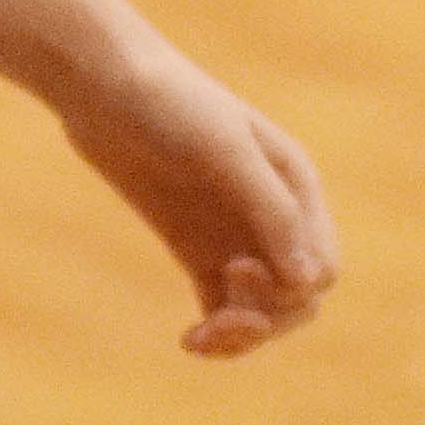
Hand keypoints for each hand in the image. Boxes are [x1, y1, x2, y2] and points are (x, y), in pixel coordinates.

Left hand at [55, 35, 339, 356]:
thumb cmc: (170, 104)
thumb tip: (309, 282)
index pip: (321, 267)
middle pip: (298, 298)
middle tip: (216, 321)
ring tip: (200, 338)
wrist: (104, 84)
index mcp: (296, 185)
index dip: (290, 289)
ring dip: (242, 333)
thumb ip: (270, 211)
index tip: (237, 269)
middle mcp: (273, 213)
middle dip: (267, 318)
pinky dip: (216, 330)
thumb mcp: (224, 150)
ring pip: (263, 309)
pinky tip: (189, 340)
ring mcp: (234, 232)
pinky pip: (223, 307)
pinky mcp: (196, 247)